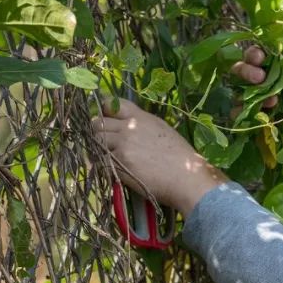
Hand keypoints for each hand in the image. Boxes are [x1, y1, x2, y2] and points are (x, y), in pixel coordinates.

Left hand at [92, 100, 227, 216]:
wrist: (186, 178)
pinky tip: (113, 171)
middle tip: (103, 144)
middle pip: (97, 124)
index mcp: (141, 118)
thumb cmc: (181, 157)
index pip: (112, 104)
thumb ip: (143, 126)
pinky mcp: (119, 164)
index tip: (105, 120)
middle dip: (97, 133)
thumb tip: (126, 127)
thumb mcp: (163, 131)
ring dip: (98, 151)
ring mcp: (122, 146)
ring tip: (107, 159)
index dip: (104, 111)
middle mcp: (129, 128)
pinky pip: (100, 162)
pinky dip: (102, 167)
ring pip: (96, 143)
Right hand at [229, 46, 282, 132]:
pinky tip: (261, 112)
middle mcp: (264, 83)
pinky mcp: (254, 121)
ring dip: (249, 91)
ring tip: (272, 99)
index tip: (260, 57)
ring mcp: (257, 102)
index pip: (258, 56)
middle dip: (246, 70)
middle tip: (260, 77)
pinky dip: (242, 110)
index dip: (254, 54)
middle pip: (242, 70)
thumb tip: (274, 54)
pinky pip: (237, 113)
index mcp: (278, 69)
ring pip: (237, 90)